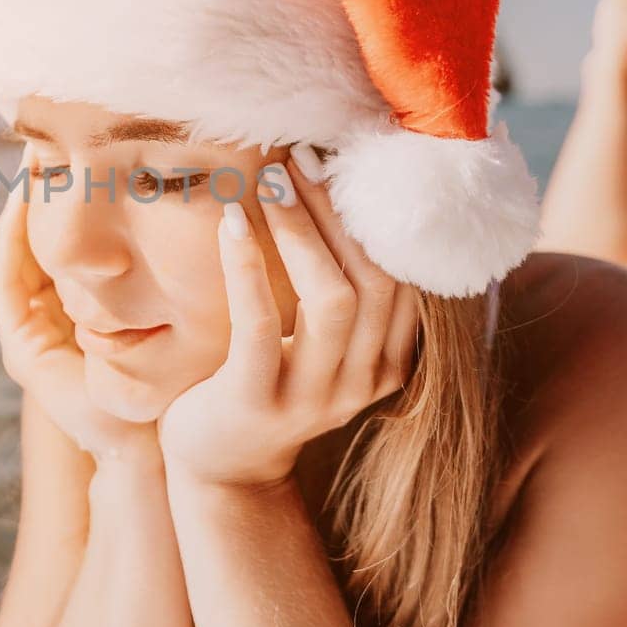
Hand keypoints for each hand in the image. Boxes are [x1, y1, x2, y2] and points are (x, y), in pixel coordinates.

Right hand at [0, 146, 159, 466]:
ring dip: (16, 209)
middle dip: (33, 192)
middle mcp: (49, 318)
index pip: (61, 240)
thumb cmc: (174, 380)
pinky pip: (5, 283)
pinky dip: (11, 241)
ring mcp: (29, 335)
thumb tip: (199, 202)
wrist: (155, 443)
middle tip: (42, 143)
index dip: (63, 196)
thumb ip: (173, 266)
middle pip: (30, 241)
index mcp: (80, 306)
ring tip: (29, 164)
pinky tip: (22, 205)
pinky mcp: (21, 349)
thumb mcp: (174, 306)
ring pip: (12, 255)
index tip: (75, 150)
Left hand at [157, 151, 418, 487]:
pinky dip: (248, 267)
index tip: (348, 161)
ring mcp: (314, 397)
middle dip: (340, 211)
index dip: (378, 215)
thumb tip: (348, 192)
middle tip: (303, 157)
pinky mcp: (258, 401)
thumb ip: (345, 292)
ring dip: (301, 231)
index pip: (403, 277)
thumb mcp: (320, 342)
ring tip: (270, 181)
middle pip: (373, 279)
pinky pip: (261, 324)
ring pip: (331, 299)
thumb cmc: (268, 381)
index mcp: (388, 361)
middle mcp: (363, 382)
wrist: (222, 468)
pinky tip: (233, 223)